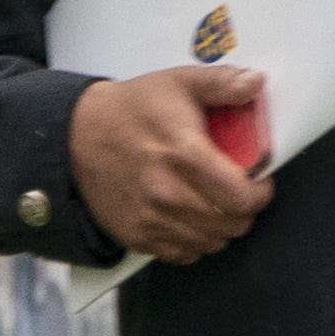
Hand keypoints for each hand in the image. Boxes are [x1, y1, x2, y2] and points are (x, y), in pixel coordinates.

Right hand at [68, 64, 271, 261]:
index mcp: (184, 155)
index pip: (244, 198)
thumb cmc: (131, 110)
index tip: (258, 182)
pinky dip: (194, 241)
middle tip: (236, 191)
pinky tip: (189, 216)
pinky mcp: (135, 235)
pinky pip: (184, 254)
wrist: (74, 135)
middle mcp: (167, 192)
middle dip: (244, 209)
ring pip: (212, 243)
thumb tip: (256, 82)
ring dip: (221, 226)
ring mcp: (149, 218)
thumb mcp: (179, 83)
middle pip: (232, 225)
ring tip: (213, 202)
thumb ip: (222, 83)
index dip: (260, 193)